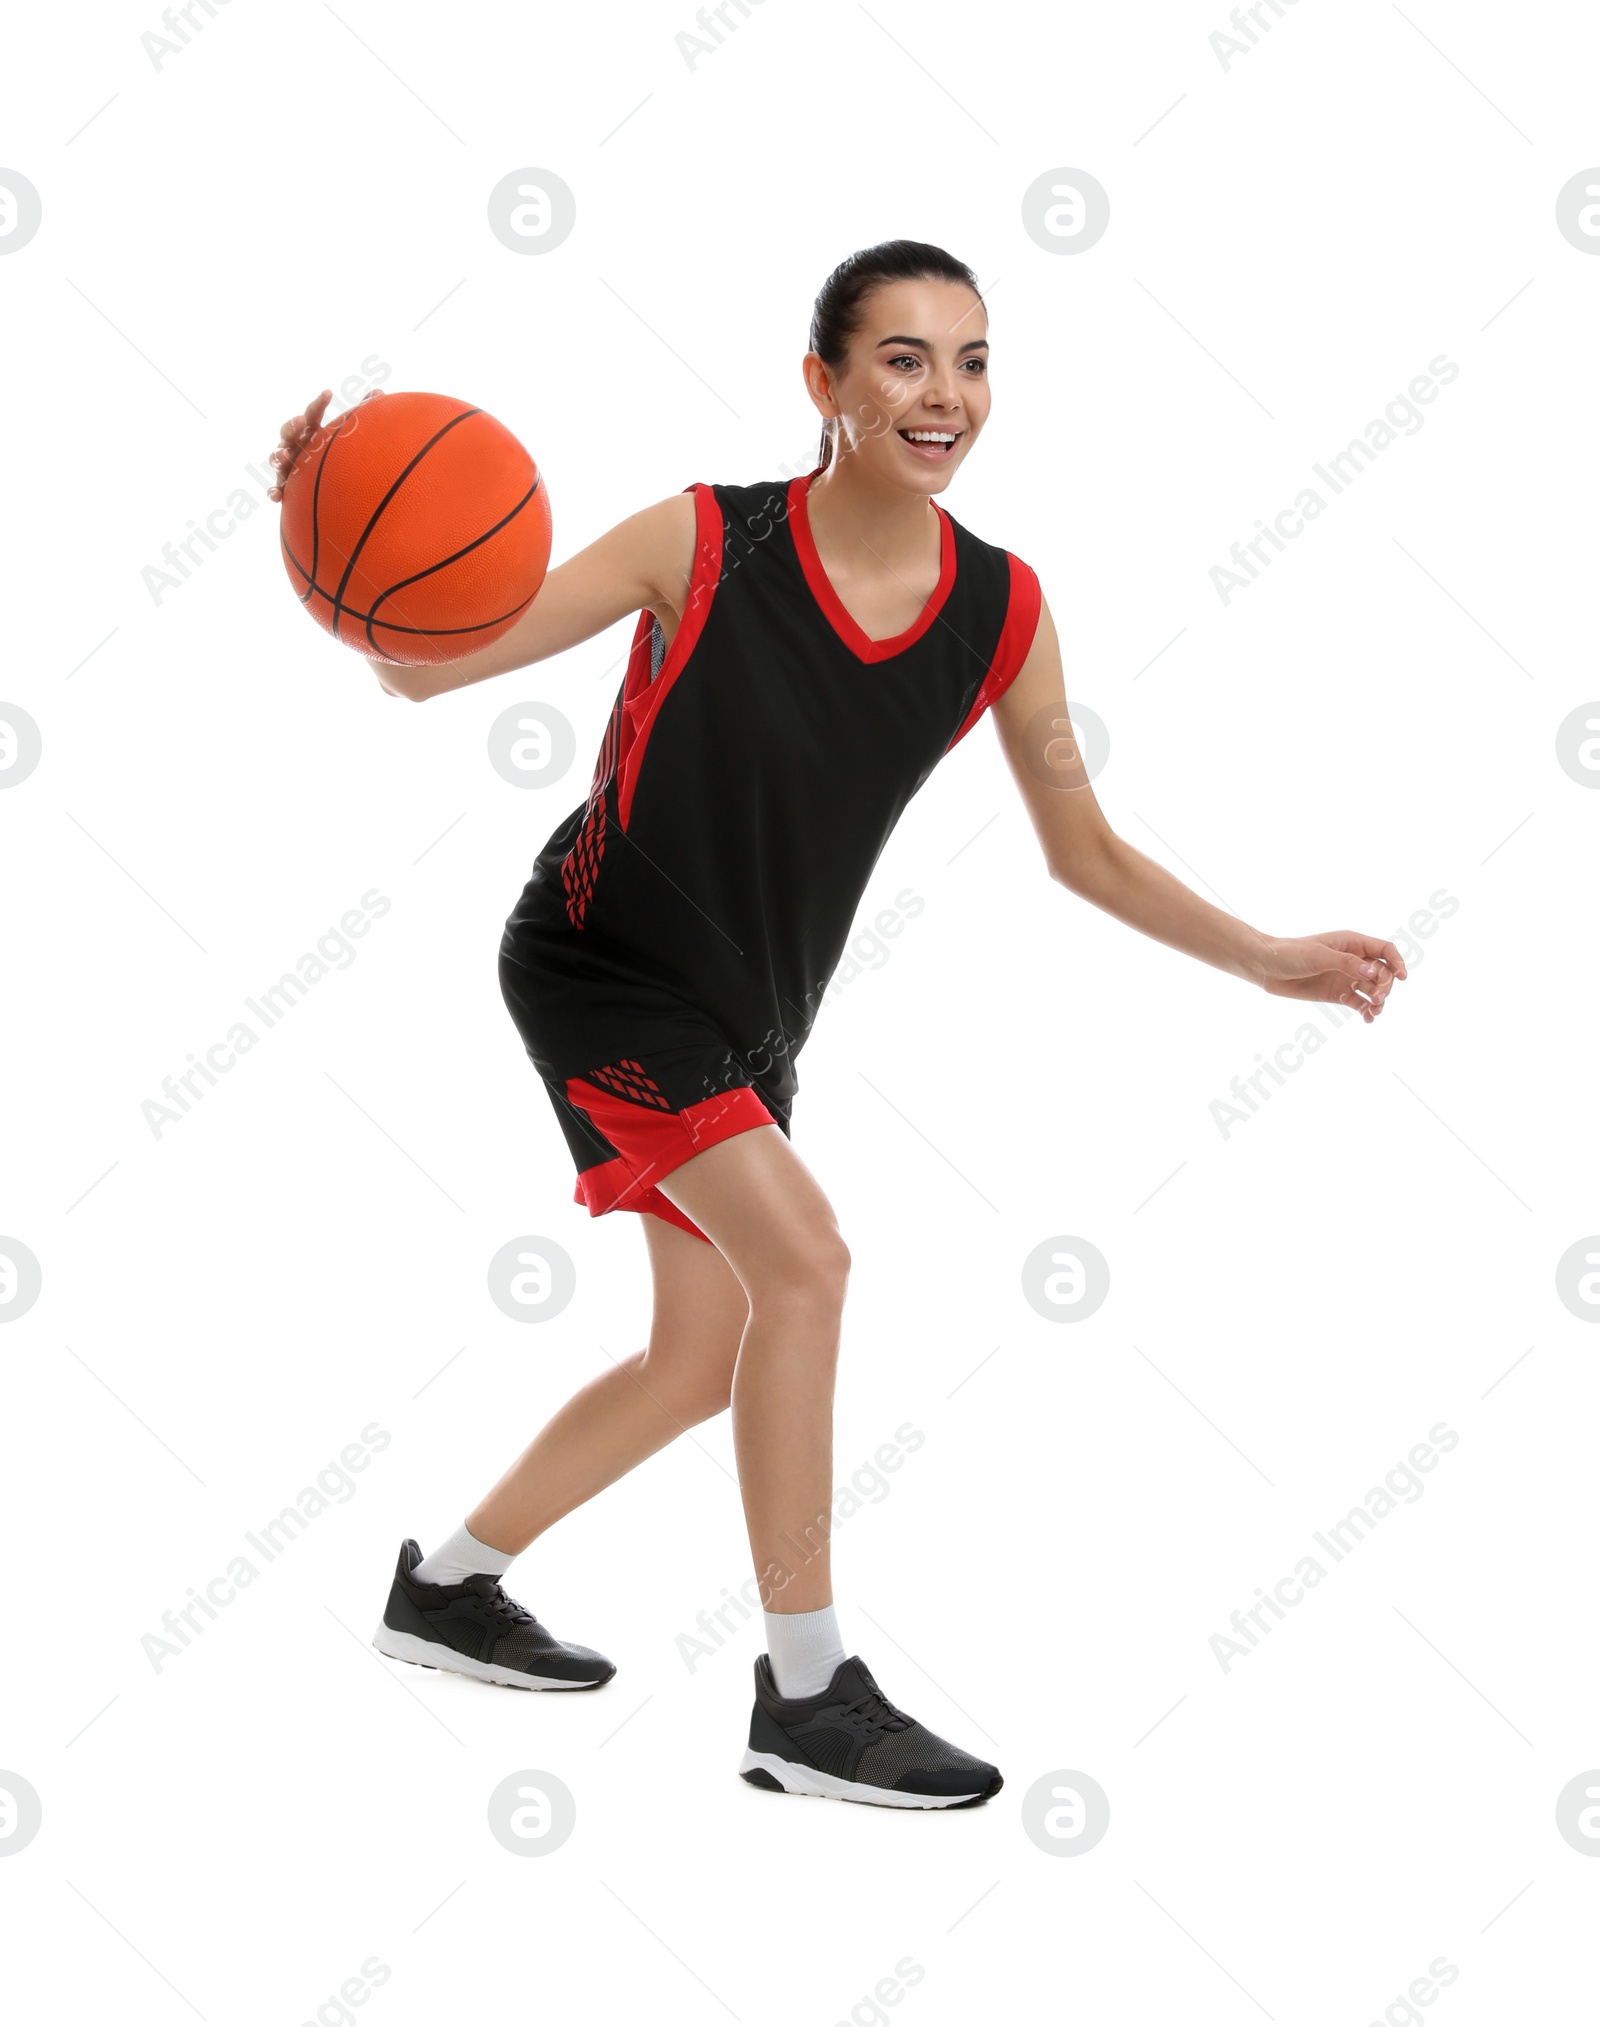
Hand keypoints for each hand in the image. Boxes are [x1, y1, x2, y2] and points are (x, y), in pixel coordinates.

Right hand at [266, 385, 384, 500]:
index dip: (319, 403)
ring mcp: (289, 465)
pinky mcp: (285, 486)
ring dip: (278, 455)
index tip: (329, 393)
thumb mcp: (344, 435)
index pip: (313, 414)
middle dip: (292, 425)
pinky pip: (277, 489)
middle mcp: (297, 446)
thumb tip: (378, 391)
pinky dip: (274, 491)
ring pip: (277, 457)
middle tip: (301, 421)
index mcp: (312, 432)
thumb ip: (360, 413)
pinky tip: (275, 495)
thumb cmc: (331, 455)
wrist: (322, 488)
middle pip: (288, 432)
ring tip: (285, 455)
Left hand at [1257, 932, 1405, 1022]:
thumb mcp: (1318, 956)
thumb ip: (1347, 964)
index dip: (1397, 962)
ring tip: (1374, 1011)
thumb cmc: (1290, 954)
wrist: (1266, 967)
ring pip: (1373, 990)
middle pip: (1382, 973)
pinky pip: (1359, 1003)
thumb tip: (1373, 973)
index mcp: (1352, 943)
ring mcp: (1345, 977)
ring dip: (1378, 1001)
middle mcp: (1353, 960)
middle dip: (1385, 986)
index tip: (1403, 978)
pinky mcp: (1337, 994)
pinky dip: (1366, 1010)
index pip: (1384, 950)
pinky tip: (1368, 1019)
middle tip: (1377, 998)